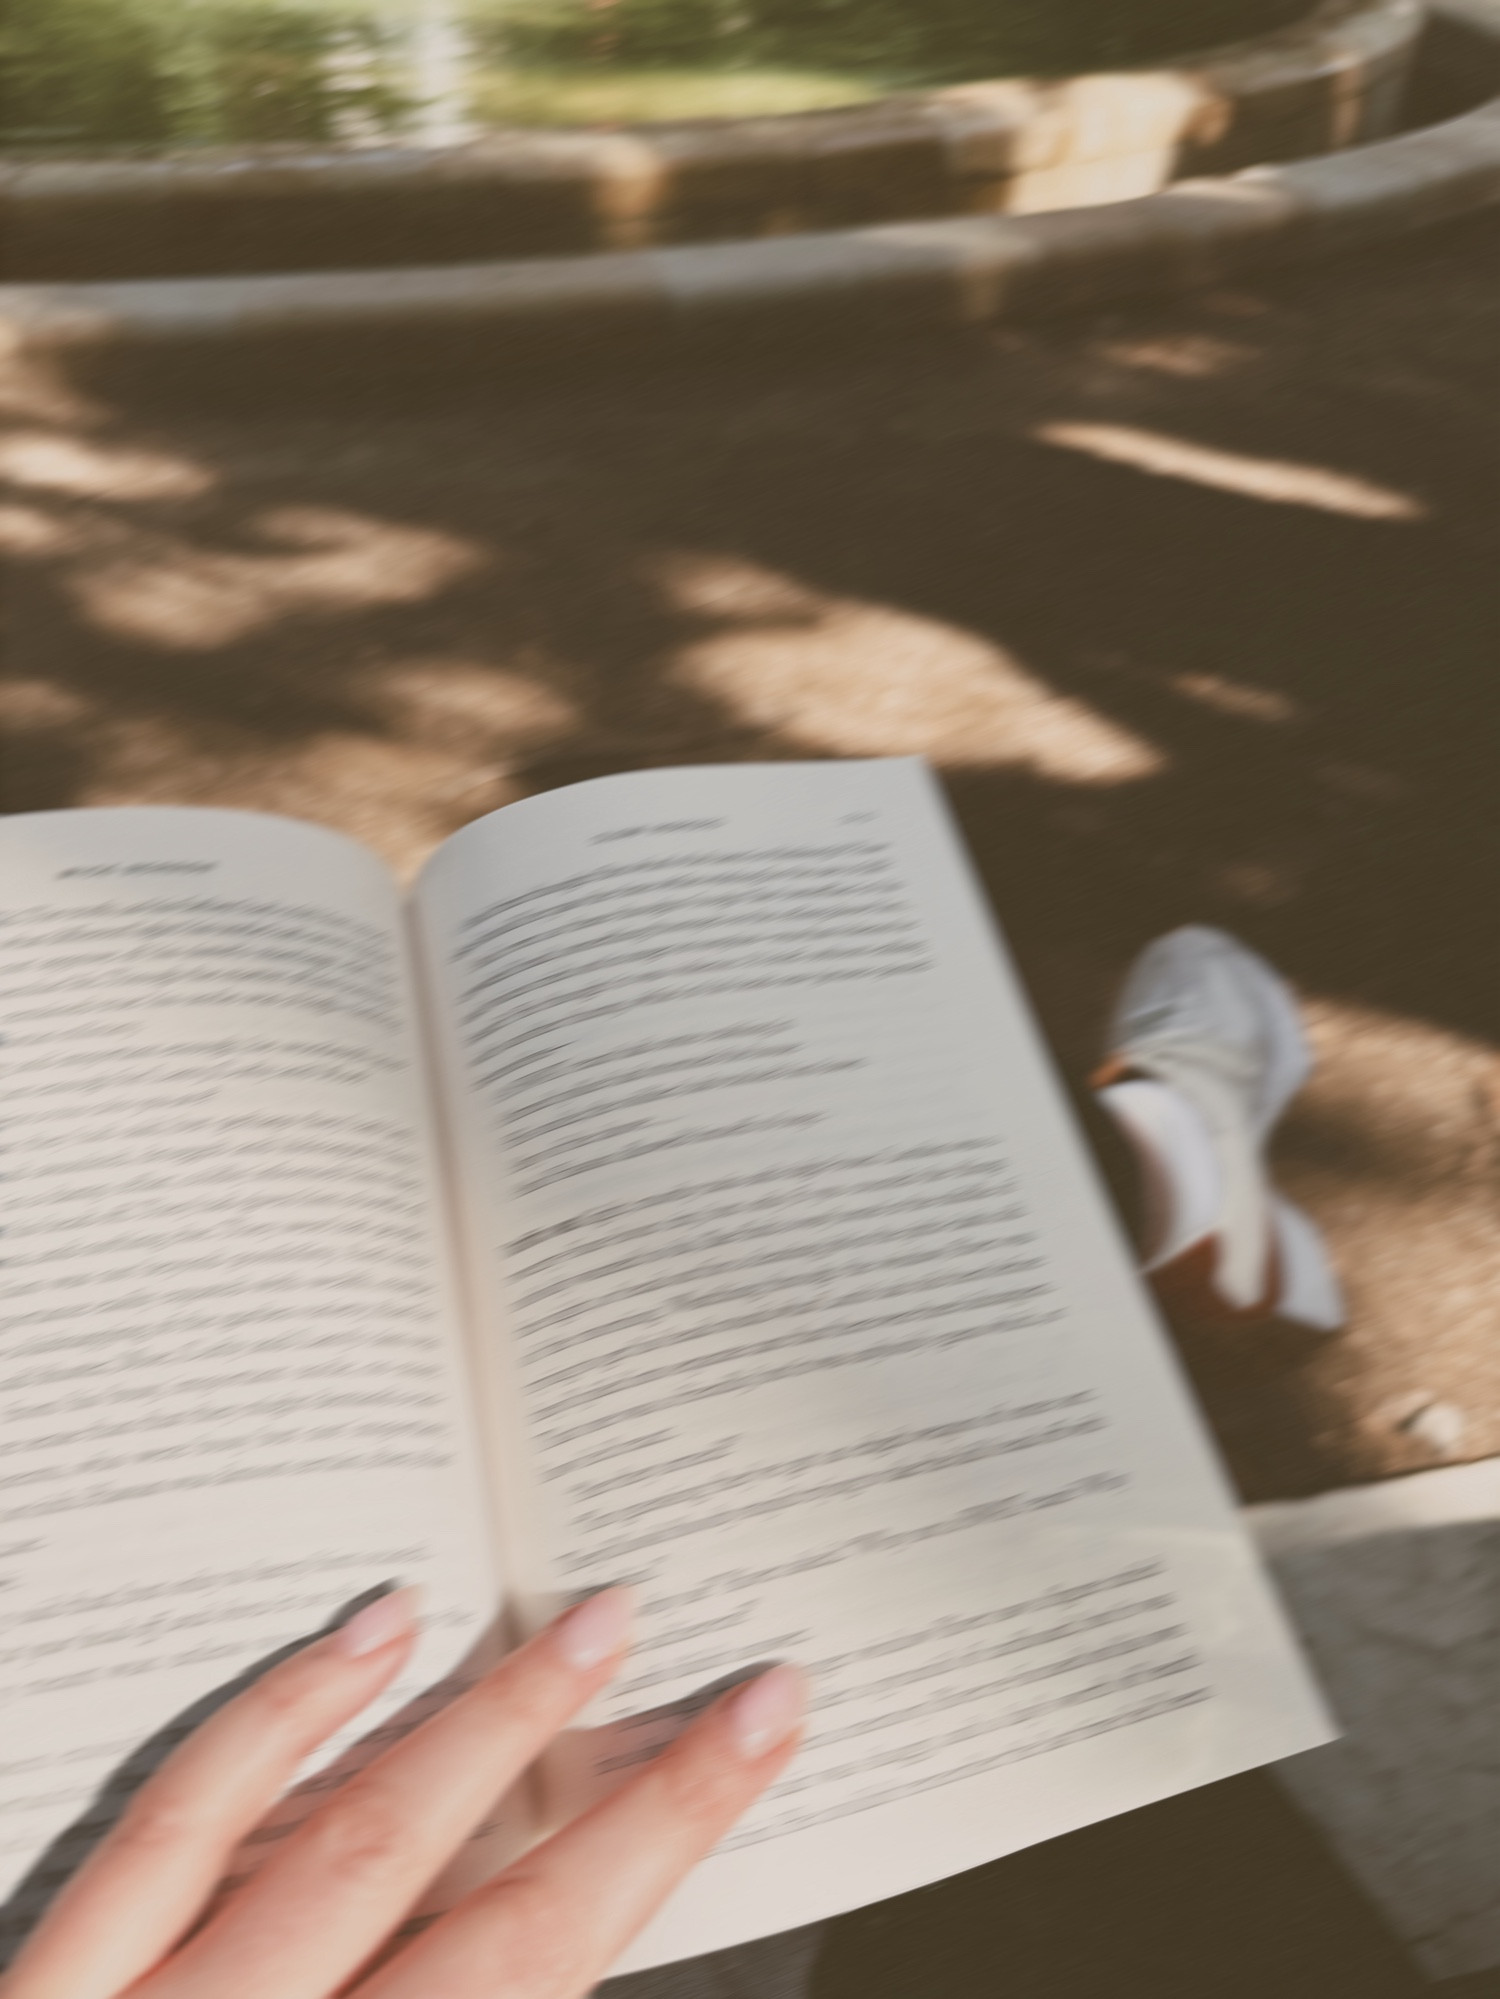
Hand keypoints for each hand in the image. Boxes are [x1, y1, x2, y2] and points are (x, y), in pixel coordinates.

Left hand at [1, 1588, 805, 1998]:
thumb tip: (577, 1958)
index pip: (547, 1963)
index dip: (669, 1836)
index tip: (759, 1726)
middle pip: (468, 1891)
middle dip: (597, 1765)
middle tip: (683, 1648)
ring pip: (333, 1831)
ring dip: (461, 1719)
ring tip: (565, 1624)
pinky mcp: (42, 1989)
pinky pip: (169, 1822)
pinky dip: (276, 1718)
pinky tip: (357, 1638)